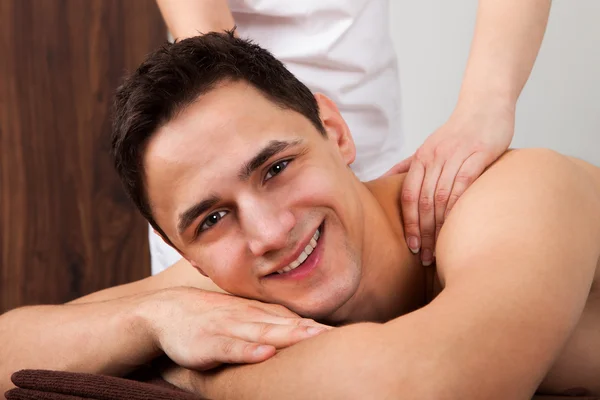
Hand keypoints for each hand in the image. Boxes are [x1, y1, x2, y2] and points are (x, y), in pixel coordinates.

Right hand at [138, 287, 330, 370]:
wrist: (169, 312)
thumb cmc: (213, 318)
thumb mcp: (244, 319)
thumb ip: (271, 325)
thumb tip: (304, 334)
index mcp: (260, 314)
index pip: (295, 321)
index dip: (319, 328)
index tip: (347, 337)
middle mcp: (249, 318)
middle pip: (286, 325)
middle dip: (313, 331)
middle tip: (342, 338)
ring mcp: (229, 328)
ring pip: (263, 333)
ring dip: (289, 336)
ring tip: (314, 339)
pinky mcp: (209, 342)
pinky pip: (230, 347)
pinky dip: (247, 351)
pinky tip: (264, 354)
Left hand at [384, 104, 514, 264]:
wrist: (485, 105)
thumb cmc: (457, 132)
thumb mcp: (429, 147)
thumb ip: (408, 167)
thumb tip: (383, 182)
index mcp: (421, 158)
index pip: (409, 196)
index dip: (408, 223)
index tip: (410, 246)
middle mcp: (435, 157)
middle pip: (423, 200)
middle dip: (422, 232)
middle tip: (425, 256)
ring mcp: (456, 155)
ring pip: (441, 196)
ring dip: (439, 226)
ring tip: (440, 249)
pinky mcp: (479, 153)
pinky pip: (465, 184)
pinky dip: (459, 207)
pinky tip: (459, 226)